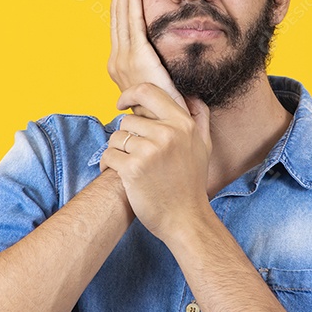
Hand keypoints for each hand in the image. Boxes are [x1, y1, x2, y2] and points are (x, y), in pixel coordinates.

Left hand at [99, 83, 211, 238]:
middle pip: (128, 120)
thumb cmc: (192, 183)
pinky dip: (108, 165)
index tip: (121, 104)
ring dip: (117, 151)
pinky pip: (108, 155)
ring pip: (116, 137)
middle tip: (134, 155)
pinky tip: (118, 175)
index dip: (129, 94)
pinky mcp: (133, 169)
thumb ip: (199, 117)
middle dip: (127, 137)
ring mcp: (150, 151)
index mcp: (183, 124)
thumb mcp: (203, 146)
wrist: (186, 219)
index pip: (148, 91)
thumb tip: (190, 96)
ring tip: (128, 166)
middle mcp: (167, 133)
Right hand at [107, 0, 187, 114]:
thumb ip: (169, 76)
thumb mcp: (167, 90)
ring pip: (122, 12)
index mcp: (124, 64)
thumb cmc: (168, 118)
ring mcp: (123, 59)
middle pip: (117, 12)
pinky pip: (133, 22)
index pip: (122, 22)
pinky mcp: (135, 59)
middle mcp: (118, 60)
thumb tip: (182, 69)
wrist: (162, 136)